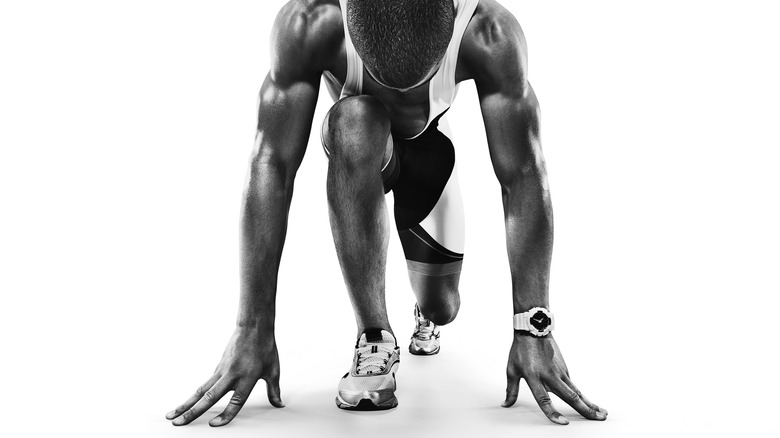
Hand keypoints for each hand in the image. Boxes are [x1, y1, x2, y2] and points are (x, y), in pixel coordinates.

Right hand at [165, 327, 283, 425]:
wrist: (253, 326)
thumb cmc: (264, 347)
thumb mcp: (273, 370)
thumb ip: (274, 390)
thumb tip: (279, 404)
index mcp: (248, 377)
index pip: (235, 401)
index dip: (225, 415)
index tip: (213, 425)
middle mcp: (231, 375)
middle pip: (209, 397)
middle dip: (192, 412)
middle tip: (178, 423)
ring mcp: (222, 371)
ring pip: (201, 390)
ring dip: (185, 404)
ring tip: (172, 416)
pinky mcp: (217, 367)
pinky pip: (204, 384)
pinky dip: (195, 395)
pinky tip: (185, 405)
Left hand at [502, 333, 606, 424]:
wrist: (533, 329)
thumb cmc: (521, 349)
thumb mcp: (512, 370)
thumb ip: (511, 390)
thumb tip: (506, 404)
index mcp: (534, 377)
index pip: (544, 399)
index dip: (553, 413)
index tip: (564, 423)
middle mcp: (550, 375)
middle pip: (570, 396)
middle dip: (585, 410)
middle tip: (598, 419)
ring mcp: (560, 372)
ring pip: (577, 391)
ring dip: (590, 403)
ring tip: (602, 413)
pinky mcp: (565, 369)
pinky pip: (574, 385)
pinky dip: (583, 396)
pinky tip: (590, 404)